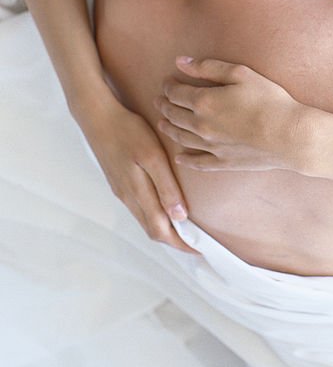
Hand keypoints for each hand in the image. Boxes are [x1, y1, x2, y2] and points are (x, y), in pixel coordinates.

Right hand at [79, 96, 198, 254]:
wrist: (97, 118)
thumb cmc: (128, 132)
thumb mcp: (152, 156)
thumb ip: (165, 186)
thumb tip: (180, 217)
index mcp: (137, 194)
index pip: (161, 231)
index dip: (181, 244)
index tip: (201, 249)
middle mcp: (128, 198)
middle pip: (153, 230)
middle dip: (176, 241)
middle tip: (199, 242)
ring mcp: (122, 191)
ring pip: (146, 220)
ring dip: (166, 229)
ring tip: (187, 229)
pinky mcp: (119, 183)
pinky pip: (140, 208)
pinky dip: (156, 215)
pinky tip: (166, 207)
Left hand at [157, 57, 307, 171]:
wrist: (289, 135)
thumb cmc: (269, 100)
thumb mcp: (241, 74)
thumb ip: (208, 67)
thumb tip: (180, 62)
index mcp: (204, 102)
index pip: (176, 92)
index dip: (169, 86)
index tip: (167, 82)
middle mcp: (201, 126)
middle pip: (174, 115)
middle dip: (164, 106)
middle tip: (159, 101)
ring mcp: (211, 146)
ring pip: (181, 137)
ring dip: (169, 129)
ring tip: (163, 123)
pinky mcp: (222, 161)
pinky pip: (197, 162)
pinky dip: (185, 159)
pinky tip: (180, 157)